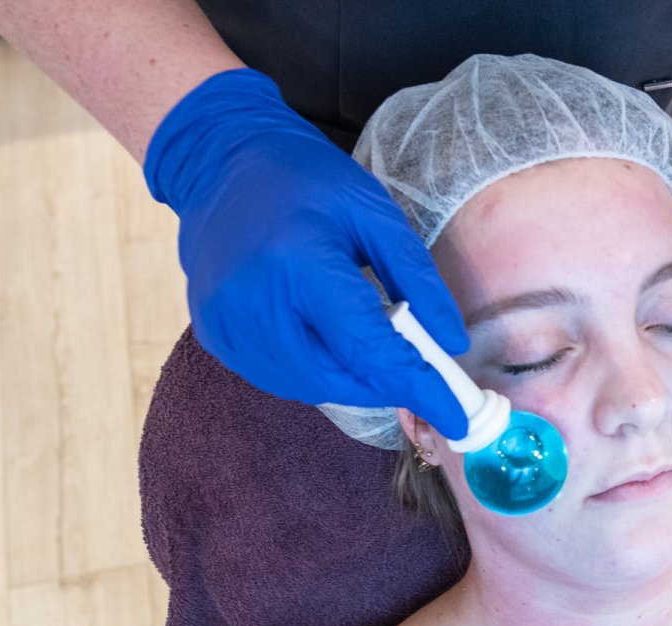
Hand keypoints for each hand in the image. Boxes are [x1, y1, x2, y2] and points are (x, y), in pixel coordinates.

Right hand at [144, 68, 468, 438]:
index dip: (417, 388)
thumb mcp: (375, 213)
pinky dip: (318, 370)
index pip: (368, 348)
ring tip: (372, 343)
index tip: (455, 416)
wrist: (219, 164)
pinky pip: (281, 377)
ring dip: (354, 379)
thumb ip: (418, 280)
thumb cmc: (306, 181)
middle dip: (388, 385)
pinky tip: (329, 338)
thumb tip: (452, 344)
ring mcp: (227, 325)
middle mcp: (255, 302)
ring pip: (311, 386)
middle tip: (420, 372)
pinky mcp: (215, 336)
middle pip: (340, 377)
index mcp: (300, 263)